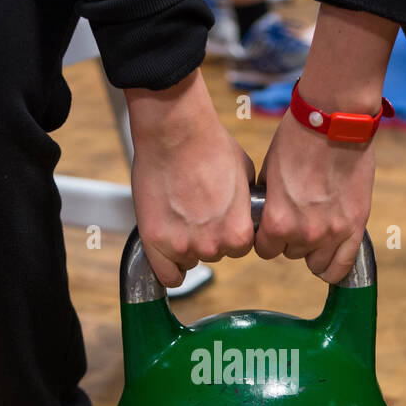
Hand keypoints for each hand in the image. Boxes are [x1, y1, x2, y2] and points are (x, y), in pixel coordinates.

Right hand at [127, 69, 255, 287]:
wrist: (174, 131)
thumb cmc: (210, 145)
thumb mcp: (245, 175)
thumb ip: (246, 204)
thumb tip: (250, 213)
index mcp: (239, 233)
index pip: (240, 247)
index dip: (230, 231)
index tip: (220, 217)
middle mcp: (213, 245)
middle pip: (215, 254)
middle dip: (208, 236)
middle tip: (196, 209)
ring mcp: (183, 245)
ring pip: (189, 260)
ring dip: (185, 244)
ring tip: (179, 213)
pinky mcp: (155, 241)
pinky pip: (166, 274)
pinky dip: (168, 267)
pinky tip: (168, 251)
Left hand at [254, 98, 375, 283]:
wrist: (334, 121)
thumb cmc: (297, 140)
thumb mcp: (269, 173)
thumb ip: (269, 204)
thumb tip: (265, 222)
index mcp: (278, 221)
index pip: (265, 250)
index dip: (267, 237)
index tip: (273, 226)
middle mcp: (304, 233)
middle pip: (291, 254)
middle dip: (291, 238)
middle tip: (298, 215)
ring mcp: (333, 232)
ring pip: (316, 262)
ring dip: (313, 248)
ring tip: (316, 226)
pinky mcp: (355, 226)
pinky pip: (342, 266)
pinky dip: (333, 266)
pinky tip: (329, 255)